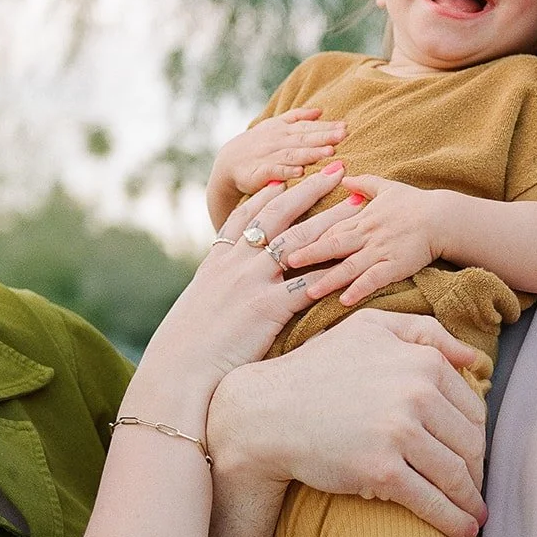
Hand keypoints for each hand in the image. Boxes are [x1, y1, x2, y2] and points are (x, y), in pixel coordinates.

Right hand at [140, 169, 355, 388]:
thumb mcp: (200, 301)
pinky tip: (354, 258)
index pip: (247, 214)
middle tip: (336, 170)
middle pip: (279, 215)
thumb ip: (219, 283)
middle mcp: (236, 262)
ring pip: (298, 240)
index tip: (288, 176)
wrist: (180, 366)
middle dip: (310, 190)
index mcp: (220, 259)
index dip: (269, 194)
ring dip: (330, 218)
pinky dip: (332, 270)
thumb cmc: (190, 342)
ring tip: (356, 203)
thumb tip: (229, 282)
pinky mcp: (268, 307)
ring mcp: (252, 281)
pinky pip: (307, 283)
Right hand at [208, 308, 487, 536]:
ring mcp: (399, 432)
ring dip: (470, 500)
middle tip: (473, 487)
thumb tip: (474, 358)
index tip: (472, 454)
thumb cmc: (318, 369)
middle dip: (476, 469)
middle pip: (470, 442)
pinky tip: (463, 531)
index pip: (472, 407)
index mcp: (421, 361)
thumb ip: (425, 332)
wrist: (268, 412)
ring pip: (456, 474)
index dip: (476, 435)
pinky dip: (453, 520)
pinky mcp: (381, 469)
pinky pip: (431, 501)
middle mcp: (415, 392)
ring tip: (475, 514)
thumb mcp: (369, 328)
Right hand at [215, 108, 346, 195]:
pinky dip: (287, 171)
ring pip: (292, 154)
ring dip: (311, 153)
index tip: (344, 127)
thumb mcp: (275, 125)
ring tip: (329, 152)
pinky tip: (300, 172)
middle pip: (304, 138)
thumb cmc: (257, 144)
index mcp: (283, 130)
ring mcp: (268, 156)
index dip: (325, 127)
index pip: (307, 127)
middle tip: (342, 135)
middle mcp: (277, 141)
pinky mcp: (259, 173)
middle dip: (324, 136)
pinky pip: (274, 171)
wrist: (228, 162)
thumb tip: (320, 110)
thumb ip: (297, 117)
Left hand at [284, 175, 445, 304]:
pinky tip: (345, 300)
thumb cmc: (414, 202)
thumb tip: (343, 176)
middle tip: (285, 262)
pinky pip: (375, 279)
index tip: (287, 241)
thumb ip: (363, 184)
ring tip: (309, 290)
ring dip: (329, 279)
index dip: (308, 235)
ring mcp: (381, 251)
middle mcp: (367, 235)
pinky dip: (359, 289)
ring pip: (350, 266)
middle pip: (333, 245)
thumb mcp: (386, 187)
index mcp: (362, 218)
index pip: (330, 228)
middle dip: (309, 254)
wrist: (443, 217)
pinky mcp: (396, 266)